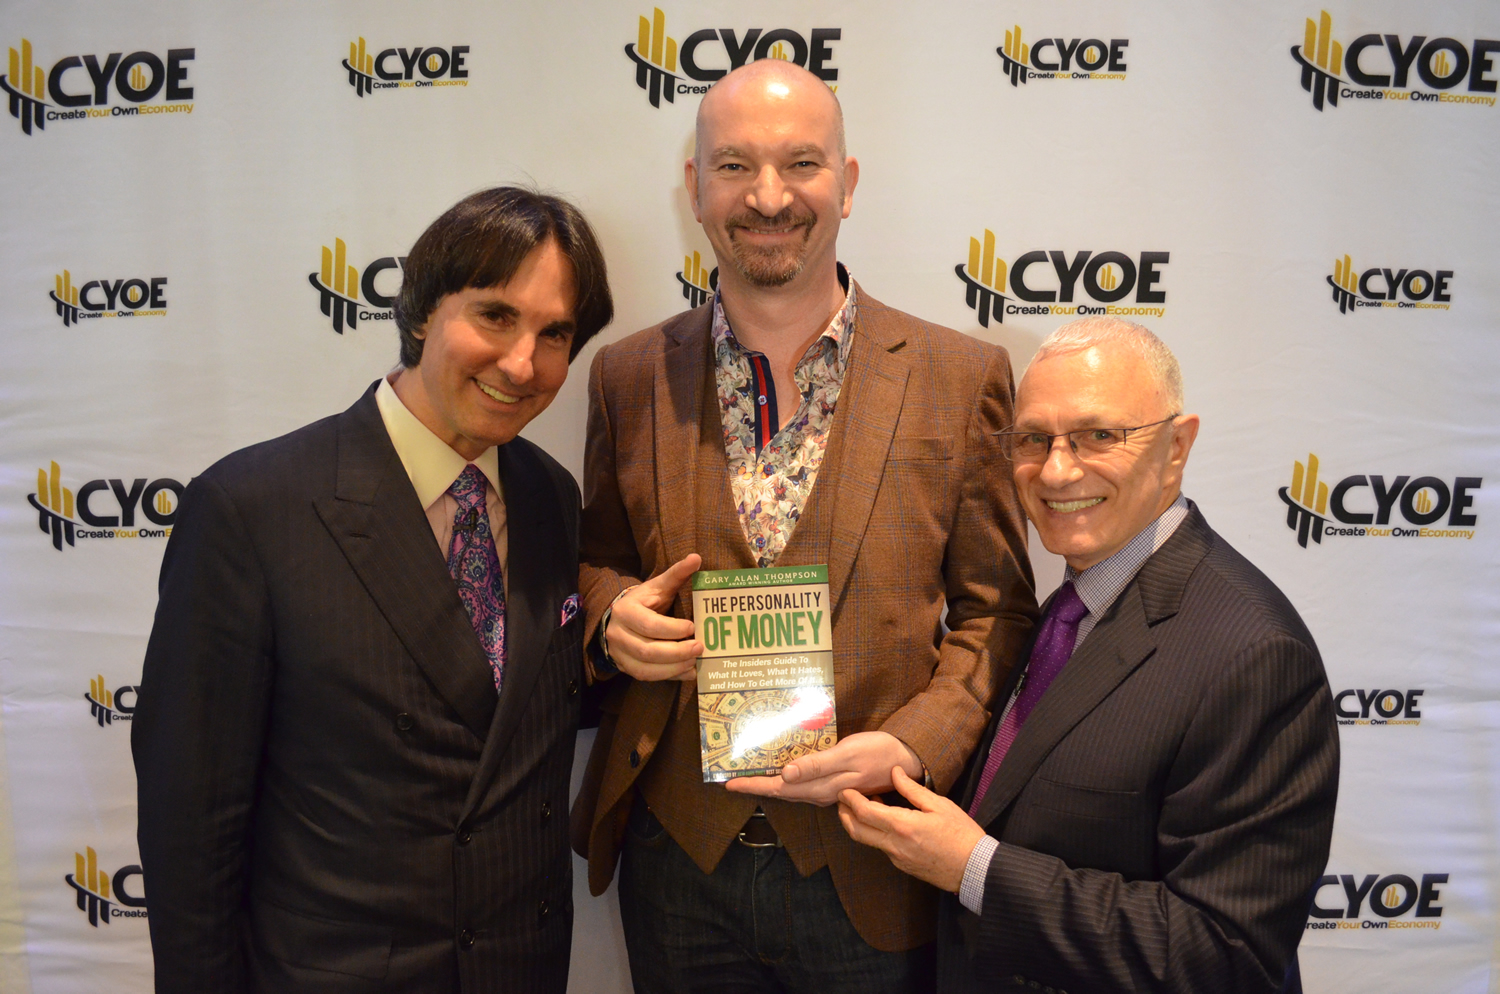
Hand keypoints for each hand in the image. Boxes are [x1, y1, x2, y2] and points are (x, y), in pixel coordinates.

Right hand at [606, 554, 702, 681]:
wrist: (620, 619)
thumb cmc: (644, 601)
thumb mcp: (658, 586)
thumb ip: (676, 574)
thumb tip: (696, 558)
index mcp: (625, 611)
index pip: (649, 624)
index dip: (672, 629)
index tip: (692, 627)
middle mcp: (618, 634)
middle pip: (648, 650)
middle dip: (677, 652)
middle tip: (700, 648)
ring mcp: (620, 654)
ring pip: (646, 669)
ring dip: (674, 667)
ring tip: (696, 662)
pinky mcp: (626, 668)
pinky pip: (647, 677)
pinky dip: (670, 676)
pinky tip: (689, 672)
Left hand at [723, 731, 921, 805]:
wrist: (905, 760)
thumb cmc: (878, 752)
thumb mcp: (848, 754)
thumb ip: (817, 765)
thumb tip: (786, 774)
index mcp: (821, 786)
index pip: (779, 788)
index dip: (754, 785)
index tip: (730, 784)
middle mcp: (821, 792)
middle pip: (781, 790)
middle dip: (756, 785)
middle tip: (733, 780)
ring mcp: (828, 790)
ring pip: (791, 789)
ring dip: (770, 782)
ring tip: (751, 775)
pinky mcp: (835, 783)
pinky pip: (804, 784)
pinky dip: (787, 778)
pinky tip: (783, 770)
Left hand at [836, 767, 985, 892]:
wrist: (975, 869)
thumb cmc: (961, 834)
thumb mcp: (939, 805)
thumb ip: (912, 789)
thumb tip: (894, 772)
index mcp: (902, 826)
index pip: (865, 812)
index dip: (850, 800)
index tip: (844, 789)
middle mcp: (894, 845)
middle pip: (857, 831)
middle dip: (844, 814)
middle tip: (842, 800)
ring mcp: (897, 858)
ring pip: (868, 841)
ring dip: (859, 824)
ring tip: (862, 807)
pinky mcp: (903, 866)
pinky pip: (882, 848)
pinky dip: (875, 833)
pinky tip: (884, 822)